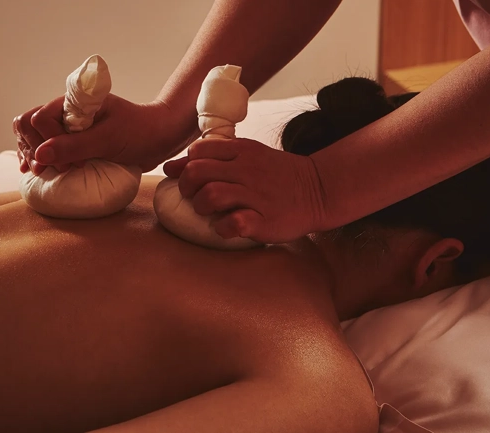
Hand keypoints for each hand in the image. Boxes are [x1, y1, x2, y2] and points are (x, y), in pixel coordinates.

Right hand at [13, 94, 196, 174]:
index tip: (72, 163)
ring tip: (43, 173)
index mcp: (73, 103)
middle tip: (54, 171)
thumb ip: (76, 145)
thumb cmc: (139, 132)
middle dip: (32, 149)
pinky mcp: (73, 144)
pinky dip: (38, 159)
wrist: (159, 137)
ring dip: (32, 155)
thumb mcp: (109, 139)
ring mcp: (67, 129)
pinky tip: (38, 171)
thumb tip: (40, 156)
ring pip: (32, 137)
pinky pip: (45, 149)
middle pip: (27, 126)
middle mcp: (65, 113)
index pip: (39, 119)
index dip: (47, 143)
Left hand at [163, 138, 326, 242]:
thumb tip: (170, 167)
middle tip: (193, 198)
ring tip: (208, 213)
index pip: (198, 151)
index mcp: (242, 151)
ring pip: (211, 196)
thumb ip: (212, 159)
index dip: (187, 167)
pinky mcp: (264, 220)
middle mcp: (247, 170)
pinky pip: (232, 223)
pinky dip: (222, 228)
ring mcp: (255, 195)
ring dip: (201, 207)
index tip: (193, 180)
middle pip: (197, 173)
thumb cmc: (276, 175)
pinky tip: (226, 228)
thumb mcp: (248, 157)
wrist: (318, 190)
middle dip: (186, 188)